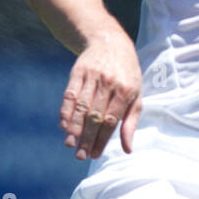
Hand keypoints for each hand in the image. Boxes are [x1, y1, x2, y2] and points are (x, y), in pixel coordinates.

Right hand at [59, 32, 142, 160]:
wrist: (110, 42)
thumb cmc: (126, 75)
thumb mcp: (136, 95)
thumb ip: (131, 122)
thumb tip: (128, 149)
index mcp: (126, 91)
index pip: (112, 121)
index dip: (102, 139)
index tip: (95, 155)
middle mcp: (109, 83)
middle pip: (95, 116)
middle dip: (87, 138)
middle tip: (80, 156)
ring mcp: (92, 76)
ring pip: (81, 107)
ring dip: (74, 128)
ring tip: (70, 145)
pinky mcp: (78, 71)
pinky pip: (70, 94)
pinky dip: (65, 110)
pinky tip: (62, 125)